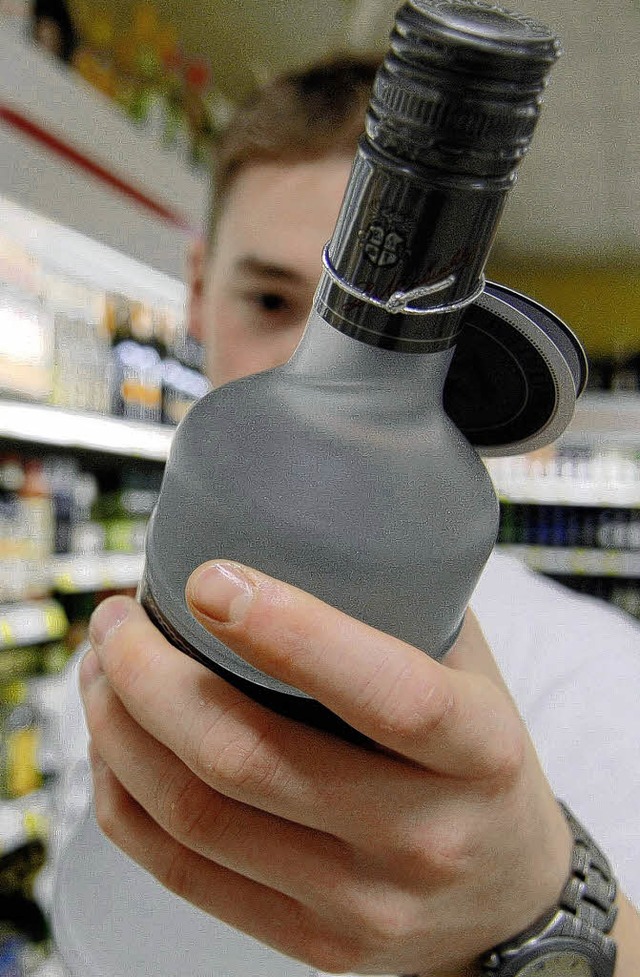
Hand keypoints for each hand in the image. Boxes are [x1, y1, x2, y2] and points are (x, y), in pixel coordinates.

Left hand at [81, 560, 571, 976]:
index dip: (291, 631)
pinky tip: (111, 744)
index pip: (390, 693)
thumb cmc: (479, 761)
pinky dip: (125, 799)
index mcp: (480, 751)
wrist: (508, 898)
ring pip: (195, 815)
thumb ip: (396, 609)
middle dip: (150, 674)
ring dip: (120, 728)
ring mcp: (361, 907)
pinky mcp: (310, 945)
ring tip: (100, 668)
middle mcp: (423, 837)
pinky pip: (182, 872)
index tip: (209, 579)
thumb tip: (284, 529)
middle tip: (117, 619)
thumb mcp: (471, 672)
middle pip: (247, 757)